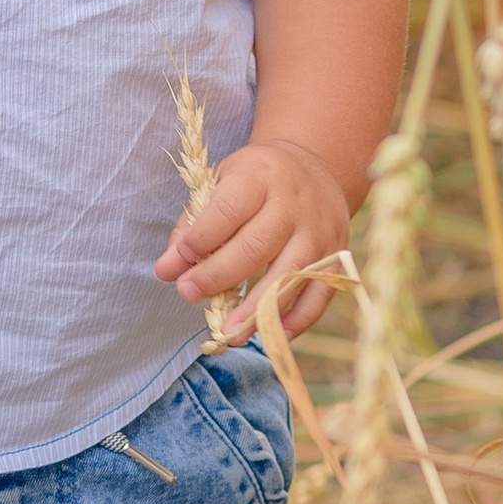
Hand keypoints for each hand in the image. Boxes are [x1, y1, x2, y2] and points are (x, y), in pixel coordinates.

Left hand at [157, 135, 351, 338]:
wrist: (316, 169)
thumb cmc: (256, 182)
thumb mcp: (221, 185)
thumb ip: (192, 226)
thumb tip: (166, 270)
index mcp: (259, 178)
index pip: (228, 210)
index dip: (201, 238)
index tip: (179, 259)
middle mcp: (292, 205)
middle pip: (256, 247)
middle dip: (218, 276)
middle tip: (188, 294)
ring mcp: (318, 232)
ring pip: (289, 276)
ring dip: (257, 310)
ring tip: (229, 333)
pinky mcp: (336, 256)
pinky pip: (319, 294)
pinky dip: (297, 320)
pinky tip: (270, 334)